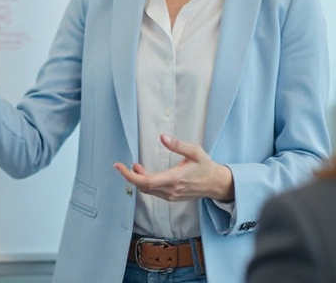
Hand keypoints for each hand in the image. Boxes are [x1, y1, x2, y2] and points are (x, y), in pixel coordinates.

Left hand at [114, 134, 233, 201]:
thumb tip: (162, 137)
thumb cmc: (206, 166)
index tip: (119, 166)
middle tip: (121, 165)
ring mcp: (171, 196)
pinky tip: (144, 173)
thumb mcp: (195, 151)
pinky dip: (145, 183)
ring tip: (135, 166)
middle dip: (130, 176)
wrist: (216, 184)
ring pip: (147, 190)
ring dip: (138, 179)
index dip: (129, 175)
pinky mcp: (172, 197)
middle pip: (143, 187)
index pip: (146, 181)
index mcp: (175, 179)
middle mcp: (171, 190)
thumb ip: (178, 145)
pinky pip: (154, 192)